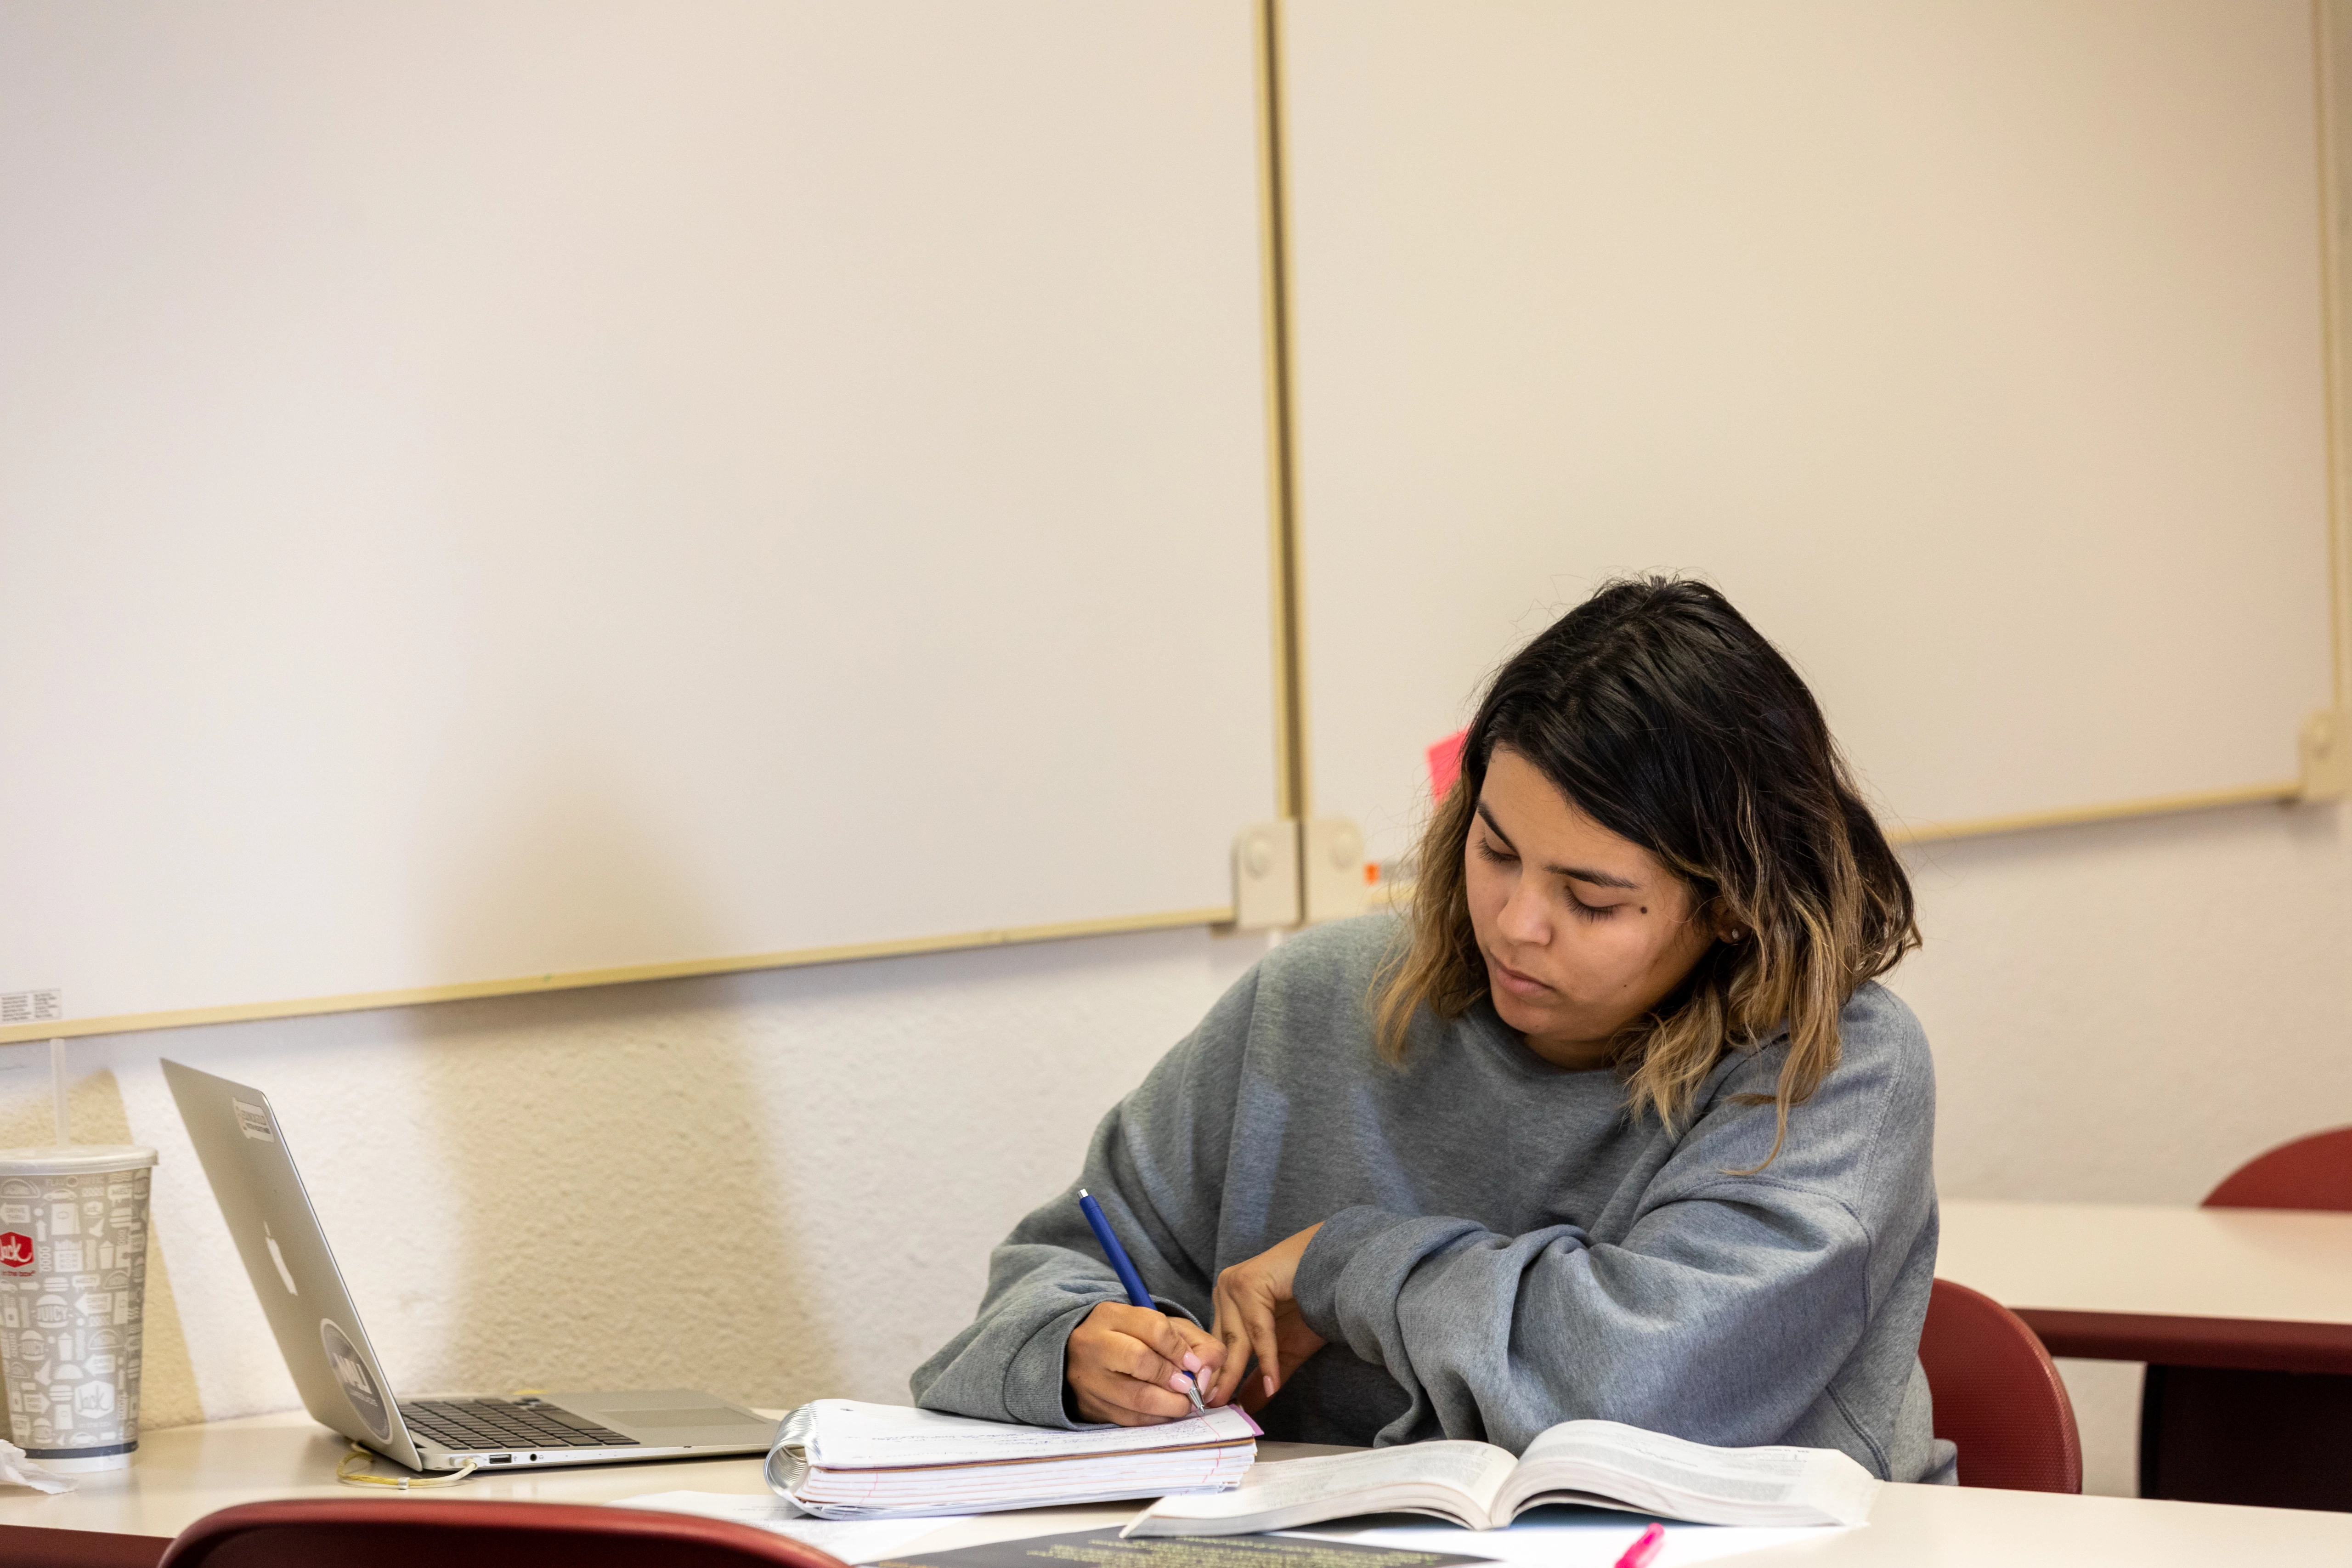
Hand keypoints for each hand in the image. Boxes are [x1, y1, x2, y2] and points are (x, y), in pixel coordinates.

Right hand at [1065, 1301, 1226, 1425]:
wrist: (1081, 1357)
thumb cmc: (1131, 1339)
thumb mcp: (1163, 1328)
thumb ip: (1195, 1343)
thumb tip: (1206, 1371)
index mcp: (1110, 1316)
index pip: (1154, 1329)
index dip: (1180, 1349)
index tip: (1195, 1364)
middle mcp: (1093, 1345)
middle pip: (1140, 1361)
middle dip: (1173, 1378)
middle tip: (1189, 1387)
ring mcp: (1088, 1379)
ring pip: (1135, 1398)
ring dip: (1170, 1404)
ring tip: (1183, 1403)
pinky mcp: (1090, 1408)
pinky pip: (1130, 1420)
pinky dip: (1156, 1419)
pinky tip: (1165, 1412)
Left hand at [1208, 1223, 1326, 1407]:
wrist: (1337, 1271)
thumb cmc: (1313, 1304)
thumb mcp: (1285, 1349)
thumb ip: (1264, 1375)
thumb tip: (1245, 1406)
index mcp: (1228, 1301)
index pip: (1218, 1345)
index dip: (1217, 1375)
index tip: (1211, 1406)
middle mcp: (1225, 1290)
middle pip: (1223, 1344)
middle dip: (1220, 1379)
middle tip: (1213, 1409)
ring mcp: (1235, 1284)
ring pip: (1237, 1339)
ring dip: (1235, 1374)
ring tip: (1232, 1405)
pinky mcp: (1250, 1282)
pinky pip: (1258, 1329)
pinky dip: (1267, 1359)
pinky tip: (1272, 1384)